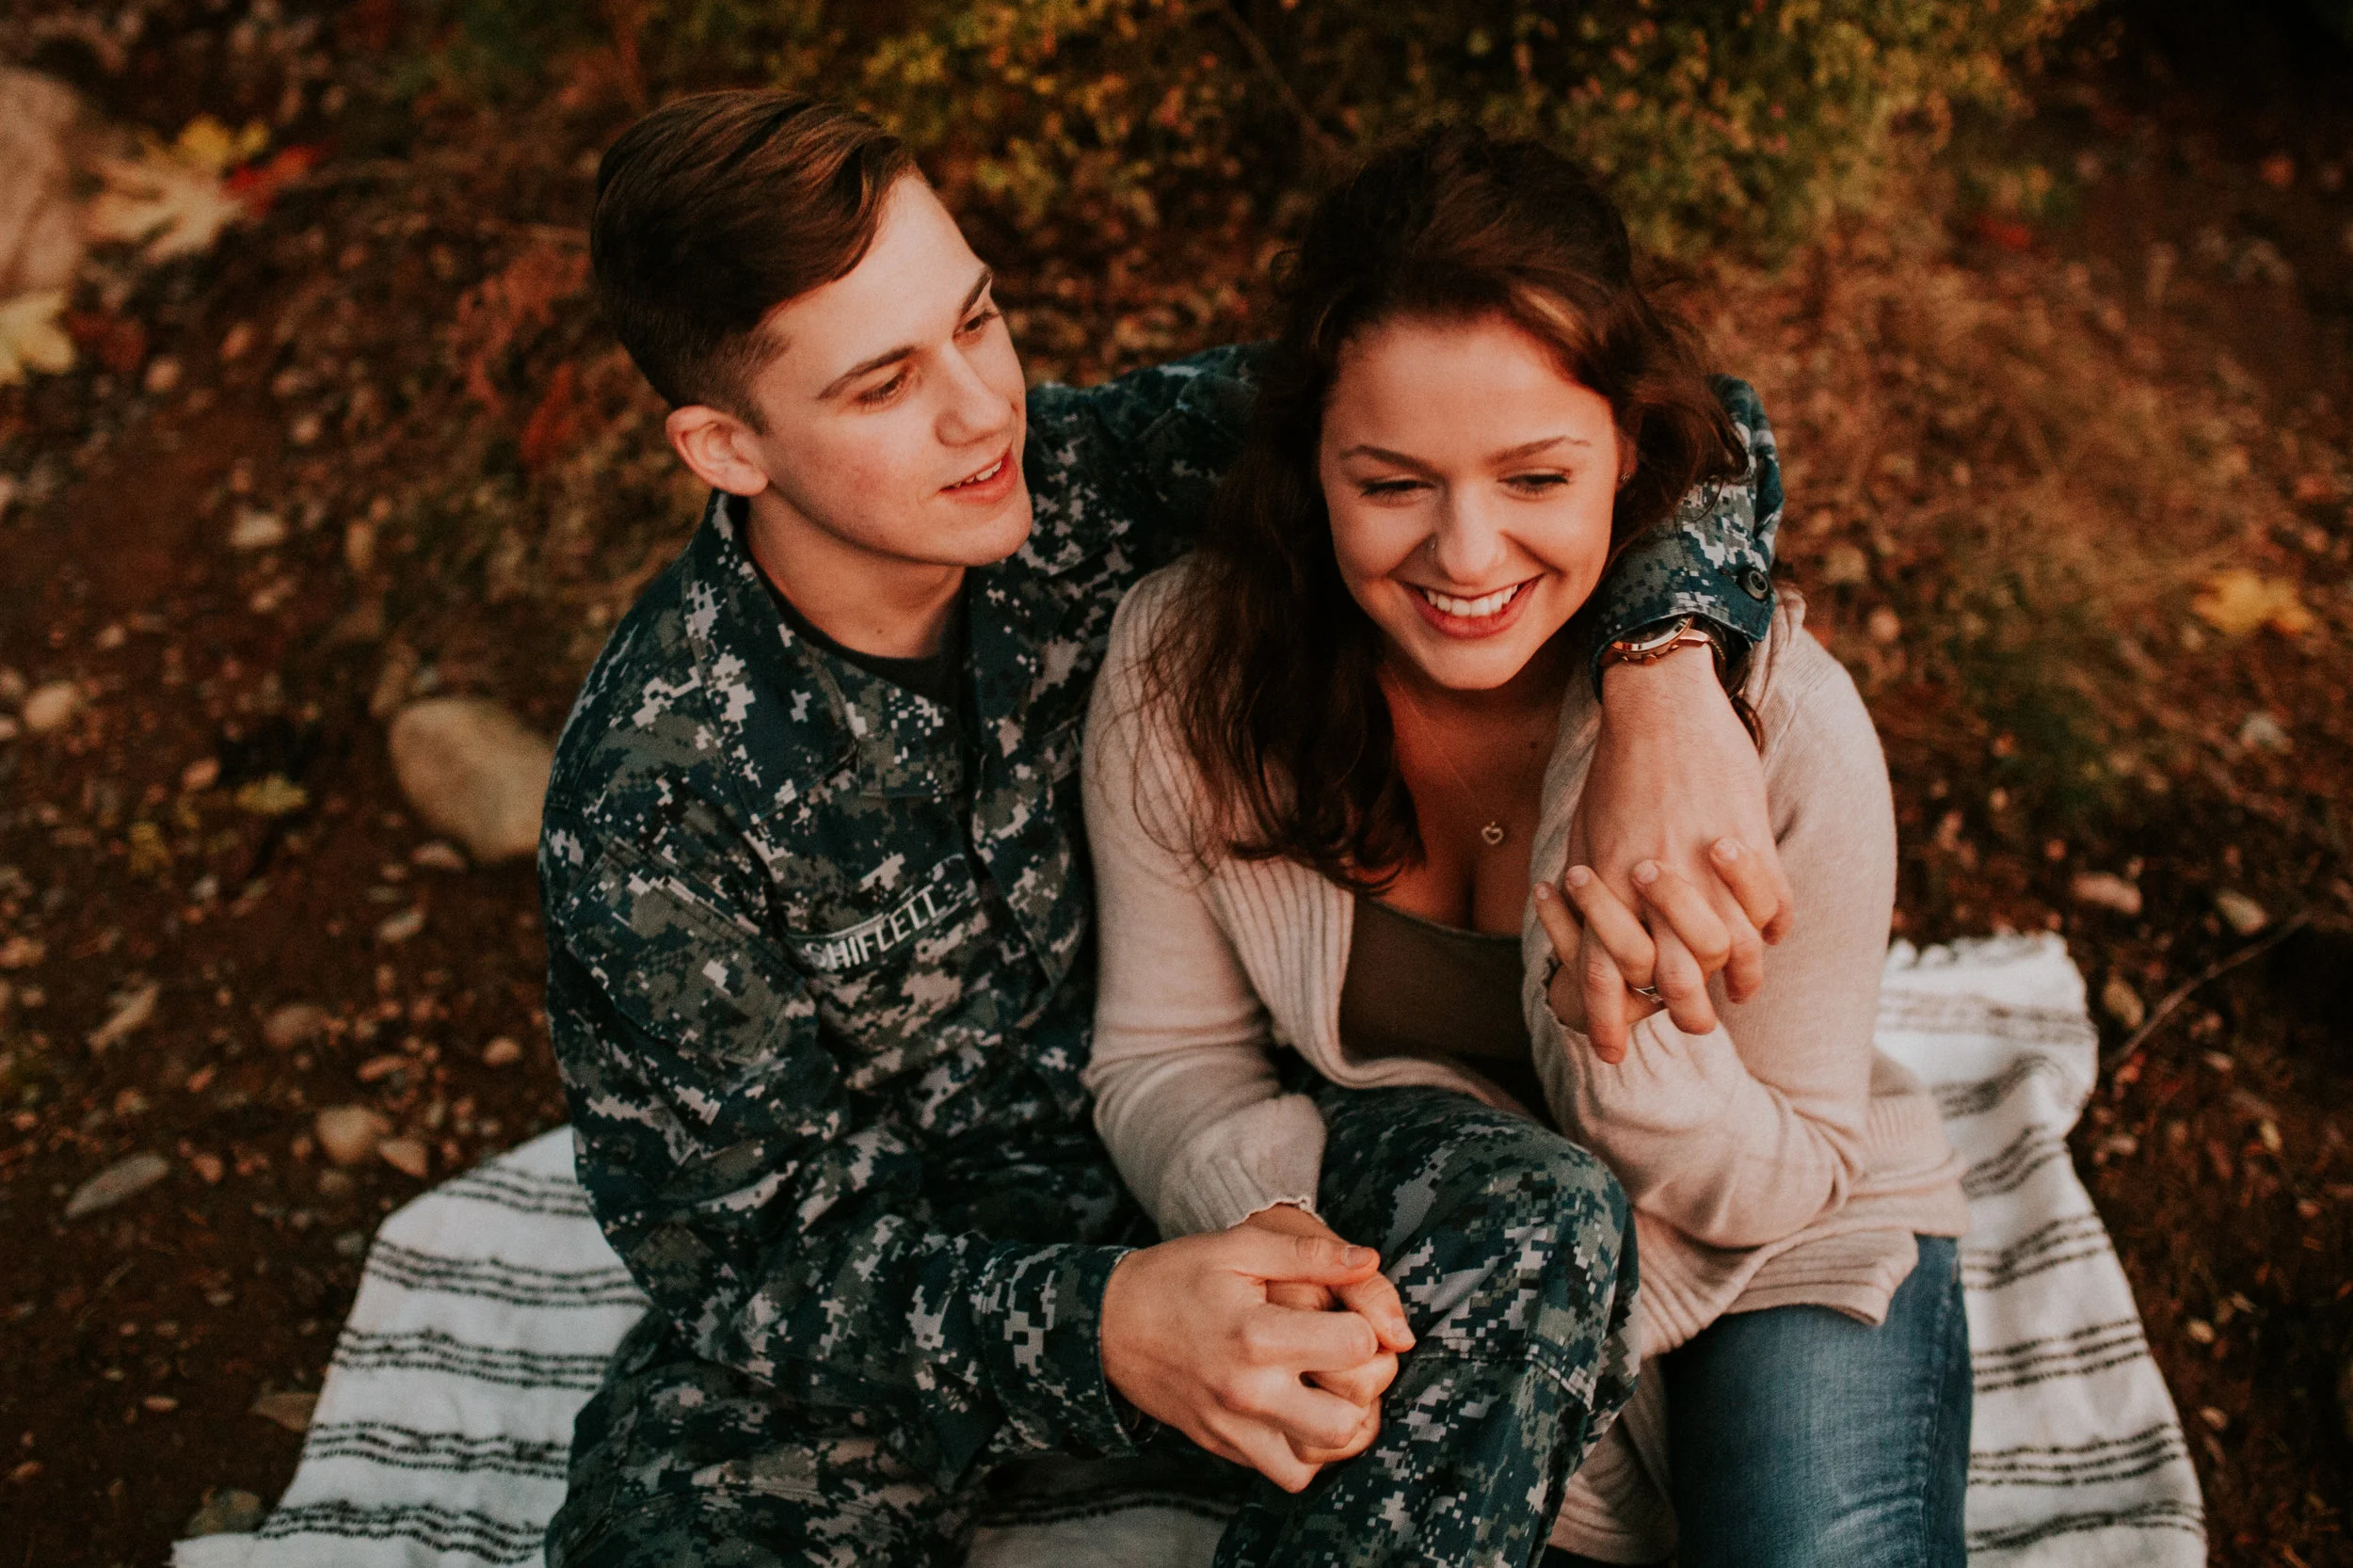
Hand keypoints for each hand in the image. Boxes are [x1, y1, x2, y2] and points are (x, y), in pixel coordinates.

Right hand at [1100, 1226, 1411, 1490]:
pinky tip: (1299, 1410)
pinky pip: (1285, 1472)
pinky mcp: (1222, 1446)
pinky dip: (1303, 1449)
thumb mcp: (1239, 1249)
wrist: (1108, 1324)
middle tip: (1349, 1360)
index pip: (1356, 1347)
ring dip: (1336, 1426)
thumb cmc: (1175, 1277)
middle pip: (1348, 1418)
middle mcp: (1249, 1392)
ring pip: (1319, 1458)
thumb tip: (1370, 1260)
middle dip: (1363, 1388)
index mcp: (1258, 1335)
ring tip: (1328, 1388)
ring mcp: (1233, 1427)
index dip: (1366, 1327)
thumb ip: (1309, 1255)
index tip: (1349, 1315)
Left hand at [1573, 644, 1792, 1055]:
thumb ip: (1595, 896)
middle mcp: (1652, 884)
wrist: (1659, 706)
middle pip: (1675, 978)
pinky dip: (1774, 931)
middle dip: (1683, 1012)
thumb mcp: (1586, 837)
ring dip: (1739, 976)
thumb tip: (1588, 946)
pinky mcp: (1747, 842)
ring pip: (1732, 951)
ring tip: (1738, 989)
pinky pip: (1772, 908)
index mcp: (1605, 883)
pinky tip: (1769, 940)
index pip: (1607, 972)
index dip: (1610, 1020)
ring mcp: (1703, 866)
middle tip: (1695, 1026)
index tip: (1613, 1054)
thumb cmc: (1613, 773)